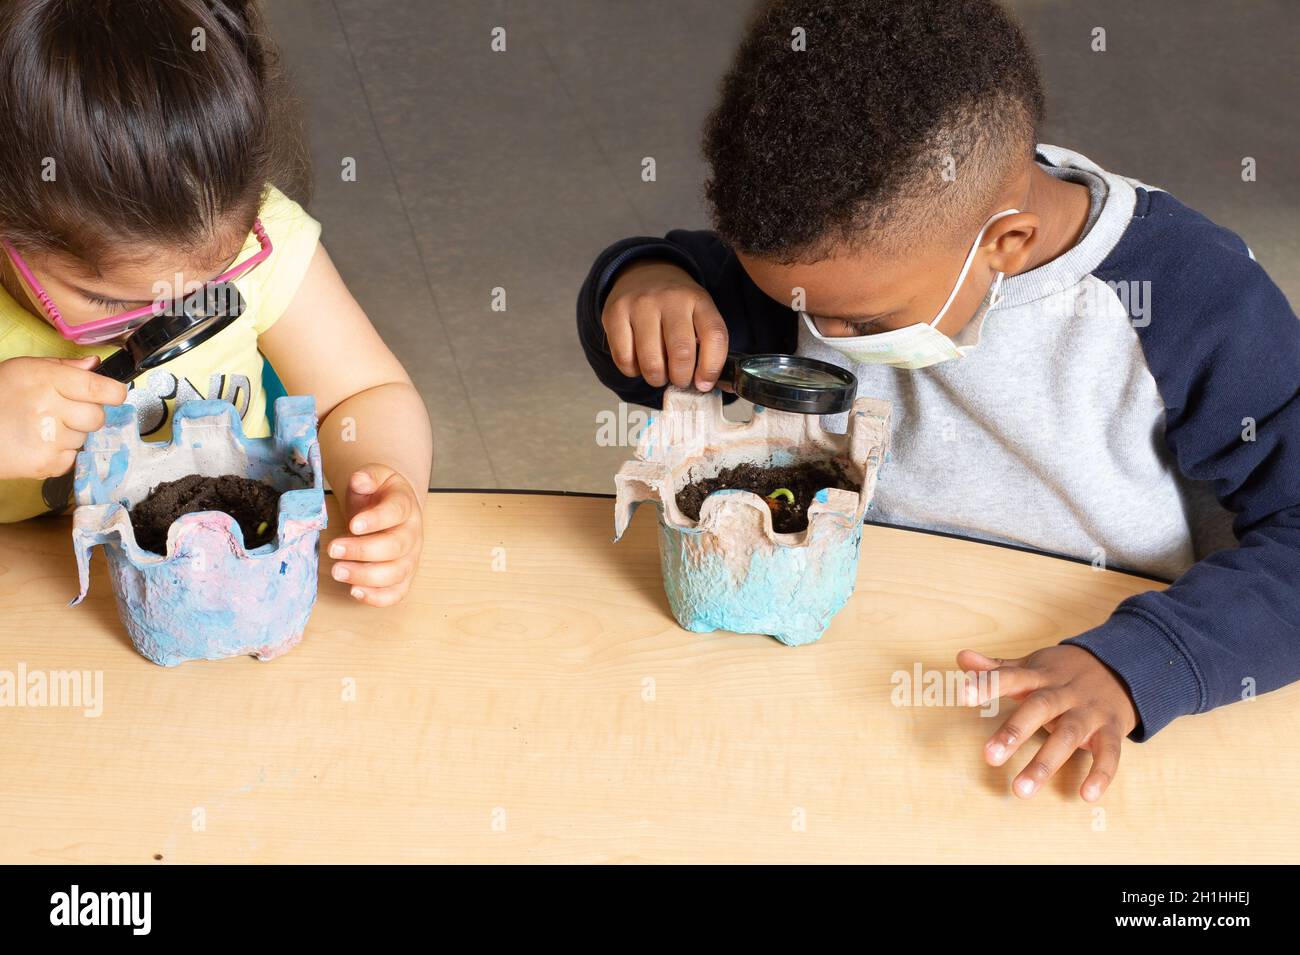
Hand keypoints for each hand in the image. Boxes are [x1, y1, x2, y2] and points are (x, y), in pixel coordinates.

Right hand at [0, 355, 127, 480]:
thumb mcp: (25, 369)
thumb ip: (64, 367)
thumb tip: (96, 365)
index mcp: (48, 380)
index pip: (101, 390)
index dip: (114, 393)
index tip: (114, 395)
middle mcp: (51, 408)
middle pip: (98, 417)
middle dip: (87, 415)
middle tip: (64, 412)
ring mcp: (50, 438)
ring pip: (84, 438)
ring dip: (71, 434)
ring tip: (42, 428)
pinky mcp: (47, 463)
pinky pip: (72, 458)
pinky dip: (60, 453)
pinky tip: (38, 443)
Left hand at [327, 465, 421, 606]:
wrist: (392, 507)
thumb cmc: (379, 494)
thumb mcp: (374, 476)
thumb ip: (367, 476)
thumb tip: (360, 480)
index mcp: (406, 505)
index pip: (396, 512)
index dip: (376, 520)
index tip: (353, 525)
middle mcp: (413, 534)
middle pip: (395, 546)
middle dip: (363, 551)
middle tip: (334, 549)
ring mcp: (410, 557)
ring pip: (396, 572)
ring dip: (366, 576)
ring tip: (338, 572)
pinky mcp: (403, 576)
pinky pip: (397, 593)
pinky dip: (378, 597)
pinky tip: (355, 591)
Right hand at [602, 260, 728, 390]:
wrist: (645, 273)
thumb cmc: (676, 306)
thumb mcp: (699, 314)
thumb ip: (707, 346)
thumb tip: (706, 386)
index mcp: (698, 300)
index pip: (714, 336)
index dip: (711, 368)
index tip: (703, 384)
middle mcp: (670, 298)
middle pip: (681, 352)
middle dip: (681, 378)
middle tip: (679, 380)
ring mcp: (640, 304)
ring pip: (651, 361)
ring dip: (657, 378)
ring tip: (659, 374)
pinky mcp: (614, 313)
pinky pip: (624, 358)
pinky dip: (633, 371)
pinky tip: (639, 363)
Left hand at [958, 645, 1138, 801]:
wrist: (1121, 667)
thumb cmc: (1064, 673)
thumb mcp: (1032, 666)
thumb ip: (997, 669)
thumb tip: (962, 658)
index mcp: (1040, 676)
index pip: (1010, 677)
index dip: (988, 685)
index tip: (964, 696)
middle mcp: (1064, 693)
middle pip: (1039, 708)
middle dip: (1014, 732)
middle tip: (989, 758)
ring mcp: (1089, 712)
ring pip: (1068, 736)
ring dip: (1044, 764)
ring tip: (1020, 790)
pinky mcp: (1111, 730)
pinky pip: (1109, 754)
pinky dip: (1100, 775)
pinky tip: (1085, 796)